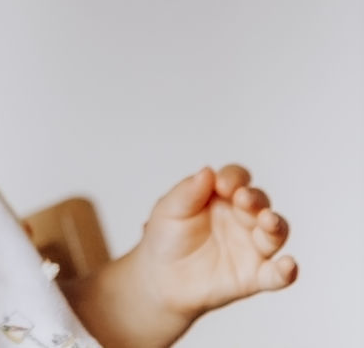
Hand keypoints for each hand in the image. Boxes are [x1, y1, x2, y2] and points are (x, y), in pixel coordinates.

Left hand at [132, 164, 297, 322]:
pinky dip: (287, 271)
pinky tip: (288, 266)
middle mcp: (243, 218)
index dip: (234, 178)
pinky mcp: (254, 276)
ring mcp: (251, 246)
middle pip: (260, 202)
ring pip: (276, 232)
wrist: (161, 277)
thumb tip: (207, 171)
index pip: (237, 179)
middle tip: (242, 198)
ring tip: (268, 221)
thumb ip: (188, 191)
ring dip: (276, 225)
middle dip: (255, 199)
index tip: (221, 184)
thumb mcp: (169, 210)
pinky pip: (277, 275)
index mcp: (222, 197)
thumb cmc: (167, 237)